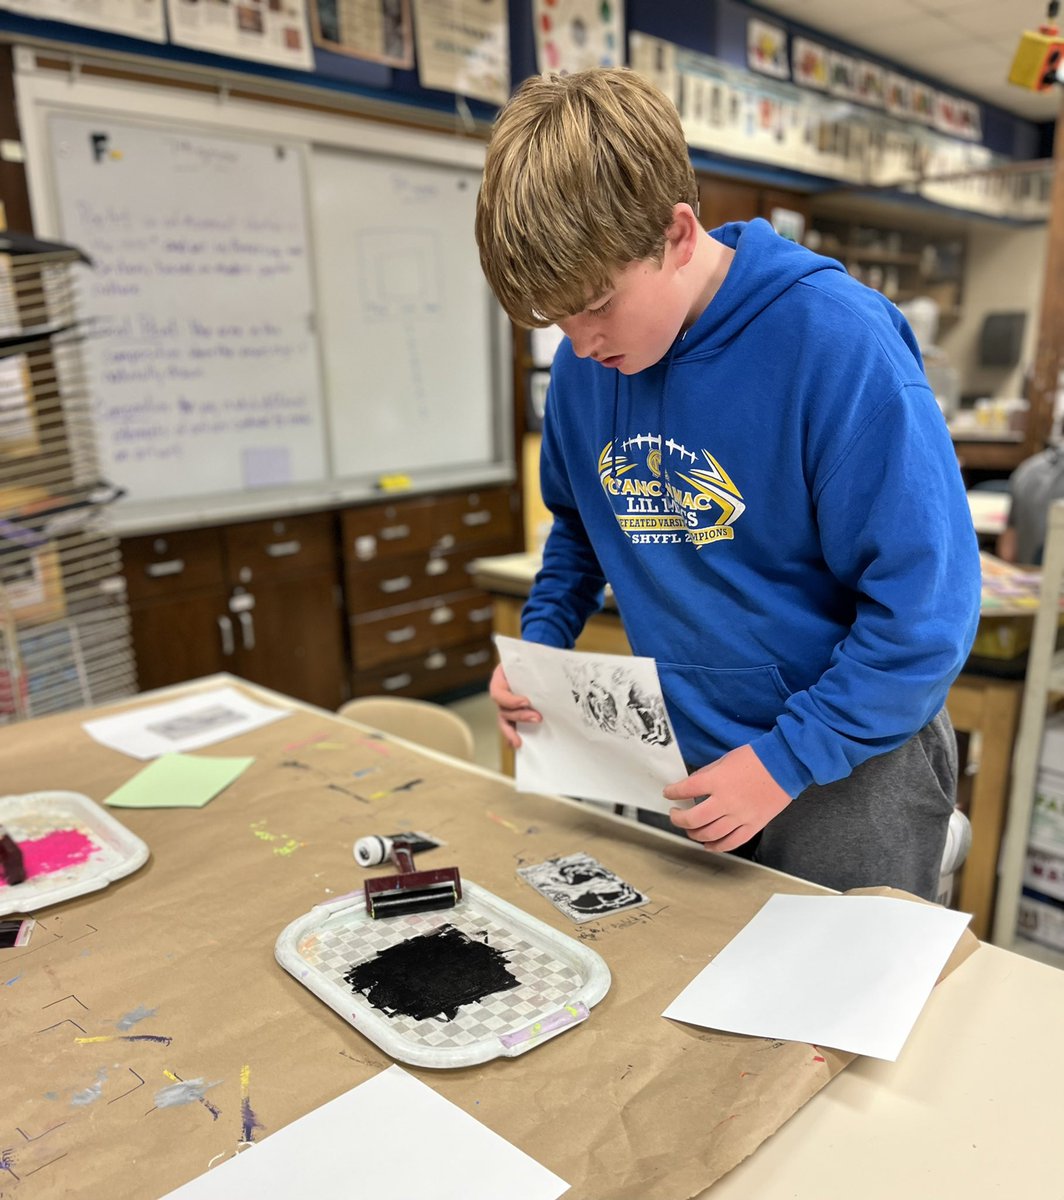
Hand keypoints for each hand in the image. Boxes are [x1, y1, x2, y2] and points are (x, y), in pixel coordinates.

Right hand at [488, 662, 541, 749]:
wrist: (533, 660)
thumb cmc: (529, 658)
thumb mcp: (526, 658)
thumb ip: (532, 665)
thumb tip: (548, 673)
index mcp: (499, 680)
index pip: (499, 693)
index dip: (511, 700)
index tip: (526, 702)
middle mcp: (501, 694)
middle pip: (504, 710)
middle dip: (520, 716)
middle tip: (537, 718)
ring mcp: (507, 705)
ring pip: (506, 721)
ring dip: (516, 730)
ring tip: (525, 737)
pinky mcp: (515, 712)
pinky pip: (511, 725)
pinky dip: (513, 736)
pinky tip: (517, 744)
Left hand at [663, 745, 790, 852]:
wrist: (784, 765)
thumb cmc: (756, 758)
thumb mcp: (724, 759)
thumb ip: (706, 774)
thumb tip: (691, 786)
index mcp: (716, 781)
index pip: (685, 789)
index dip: (673, 792)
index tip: (669, 793)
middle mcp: (725, 801)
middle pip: (693, 819)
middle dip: (678, 819)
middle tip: (675, 815)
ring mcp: (740, 816)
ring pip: (710, 834)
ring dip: (695, 834)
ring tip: (690, 829)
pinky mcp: (753, 825)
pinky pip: (732, 842)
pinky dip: (717, 847)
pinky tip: (708, 845)